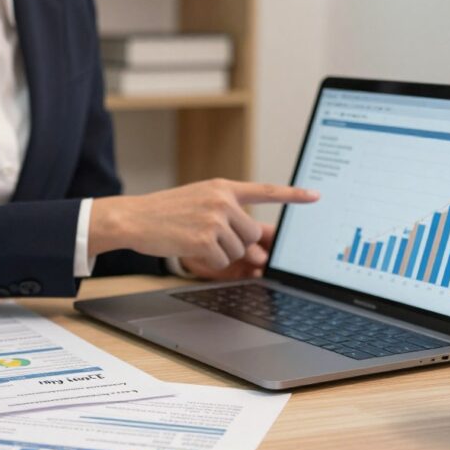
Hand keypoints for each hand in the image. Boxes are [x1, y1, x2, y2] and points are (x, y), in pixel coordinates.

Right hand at [89, 179, 318, 269]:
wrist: (133, 217)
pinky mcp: (203, 239)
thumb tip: (259, 246)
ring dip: (220, 252)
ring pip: (237, 250)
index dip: (293, 195)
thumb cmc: (165, 212)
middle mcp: (221, 200)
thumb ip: (229, 215)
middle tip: (208, 235)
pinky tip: (188, 247)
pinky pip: (221, 262)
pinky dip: (207, 262)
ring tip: (193, 238)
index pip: (265, 190)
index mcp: (222, 187)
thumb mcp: (199, 202)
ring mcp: (213, 220)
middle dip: (236, 242)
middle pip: (252, 234)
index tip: (316, 196)